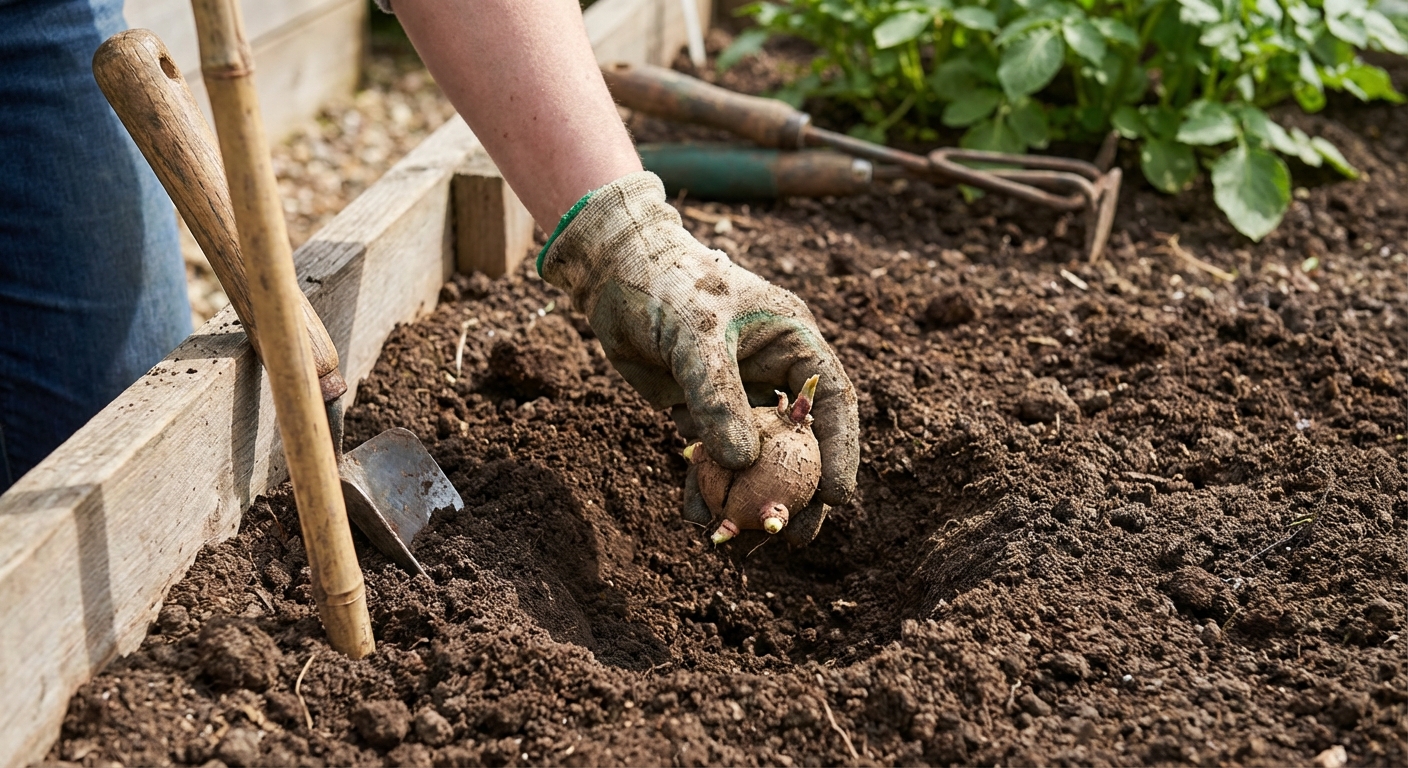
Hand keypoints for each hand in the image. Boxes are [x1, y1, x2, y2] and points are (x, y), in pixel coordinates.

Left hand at [538, 172, 858, 544]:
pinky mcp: (700, 410)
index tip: (837, 497)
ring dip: (746, 497)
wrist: (612, 274)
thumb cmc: (665, 287)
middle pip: (798, 441)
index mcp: (794, 343)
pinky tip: (695, 515)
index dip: (840, 451)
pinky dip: (705, 486)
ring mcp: (737, 394)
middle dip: (796, 490)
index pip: (831, 402)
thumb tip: (742, 463)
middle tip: (790, 534)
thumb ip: (717, 397)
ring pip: (755, 457)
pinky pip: (712, 457)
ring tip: (736, 536)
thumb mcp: (695, 335)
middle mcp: (772, 372)